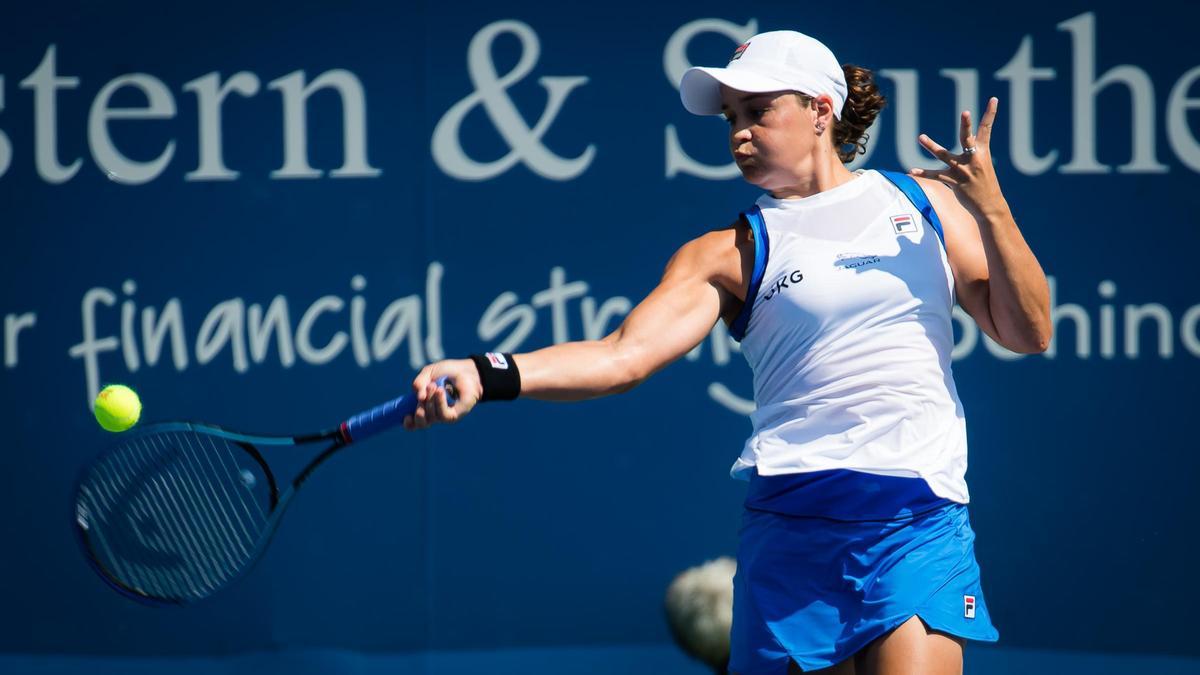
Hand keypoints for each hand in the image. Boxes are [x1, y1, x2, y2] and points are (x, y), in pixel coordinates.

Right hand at [404, 358, 481, 429]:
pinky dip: (439, 402)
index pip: (414, 423)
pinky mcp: (454, 415)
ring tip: (434, 386)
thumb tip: (419, 397)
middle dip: (418, 410)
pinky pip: (443, 415)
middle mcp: (433, 414)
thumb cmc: (448, 372)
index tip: (406, 415)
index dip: (408, 423)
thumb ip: (418, 383)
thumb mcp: (428, 373)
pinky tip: (441, 391)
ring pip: (431, 417)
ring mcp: (444, 415)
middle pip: (421, 424)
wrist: (466, 370)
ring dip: (430, 401)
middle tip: (422, 395)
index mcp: (424, 406)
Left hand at [910, 96, 1006, 215]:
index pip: (987, 129)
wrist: (989, 205)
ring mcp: (963, 170)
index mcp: (982, 151)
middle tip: (965, 112)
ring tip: (920, 137)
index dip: (990, 113)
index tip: (993, 99)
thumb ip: (973, 151)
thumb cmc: (985, 183)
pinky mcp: (955, 182)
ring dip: (932, 146)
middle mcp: (973, 159)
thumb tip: (971, 139)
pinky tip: (911, 171)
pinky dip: (923, 173)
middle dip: (966, 125)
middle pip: (967, 138)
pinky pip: (936, 176)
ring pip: (945, 155)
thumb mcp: (981, 164)